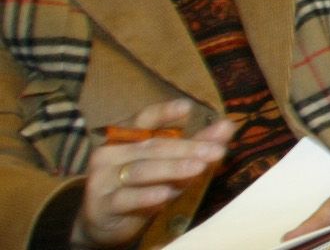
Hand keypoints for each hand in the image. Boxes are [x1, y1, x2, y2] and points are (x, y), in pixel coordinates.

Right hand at [72, 101, 236, 249]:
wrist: (102, 222)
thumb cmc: (141, 186)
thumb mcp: (169, 165)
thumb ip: (195, 145)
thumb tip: (227, 126)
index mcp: (125, 137)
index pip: (144, 120)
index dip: (164, 113)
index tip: (187, 107)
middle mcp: (111, 153)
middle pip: (152, 146)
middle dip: (187, 148)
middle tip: (216, 150)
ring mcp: (103, 178)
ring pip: (141, 171)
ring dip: (172, 169)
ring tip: (198, 168)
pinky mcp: (101, 205)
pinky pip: (125, 199)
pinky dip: (145, 196)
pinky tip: (164, 194)